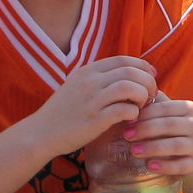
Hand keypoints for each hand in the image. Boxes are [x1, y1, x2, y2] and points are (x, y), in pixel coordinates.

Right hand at [32, 56, 157, 154]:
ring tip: (142, 106)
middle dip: (148, 82)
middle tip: (151, 95)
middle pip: (131, 72)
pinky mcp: (95, 120)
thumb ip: (98, 80)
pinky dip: (134, 113)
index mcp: (88, 71)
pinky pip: (125, 110)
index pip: (124, 60)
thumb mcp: (77, 86)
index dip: (143, 67)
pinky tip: (131, 118)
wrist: (41, 132)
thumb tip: (126, 78)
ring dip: (143, 96)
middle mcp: (91, 81)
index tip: (151, 76)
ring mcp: (92, 100)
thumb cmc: (62, 113)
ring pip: (130, 88)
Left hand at [124, 93, 192, 177]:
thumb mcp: (165, 115)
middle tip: (126, 135)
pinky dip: (165, 166)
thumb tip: (128, 96)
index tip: (126, 121)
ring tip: (134, 151)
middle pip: (169, 125)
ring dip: (153, 147)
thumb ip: (151, 105)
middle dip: (146, 129)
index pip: (164, 108)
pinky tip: (150, 166)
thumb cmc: (171, 130)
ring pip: (175, 145)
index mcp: (188, 108)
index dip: (144, 114)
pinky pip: (181, 165)